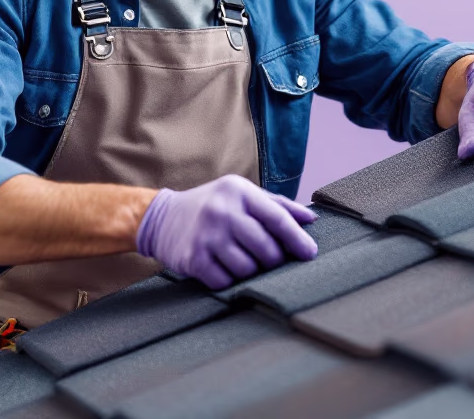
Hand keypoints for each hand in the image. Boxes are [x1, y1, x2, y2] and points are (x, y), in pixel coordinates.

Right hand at [135, 174, 318, 289]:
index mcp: (240, 192)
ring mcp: (206, 236)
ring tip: (241, 260)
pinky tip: (222, 268)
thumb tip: (311, 220)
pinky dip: (229, 280)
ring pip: (247, 269)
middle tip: (269, 260)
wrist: (162, 217)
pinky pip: (225, 281)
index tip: (310, 254)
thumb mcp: (242, 195)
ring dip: (250, 271)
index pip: (277, 218)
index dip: (297, 239)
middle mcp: (223, 212)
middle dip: (274, 260)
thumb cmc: (212, 206)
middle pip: (266, 249)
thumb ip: (277, 206)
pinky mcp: (193, 258)